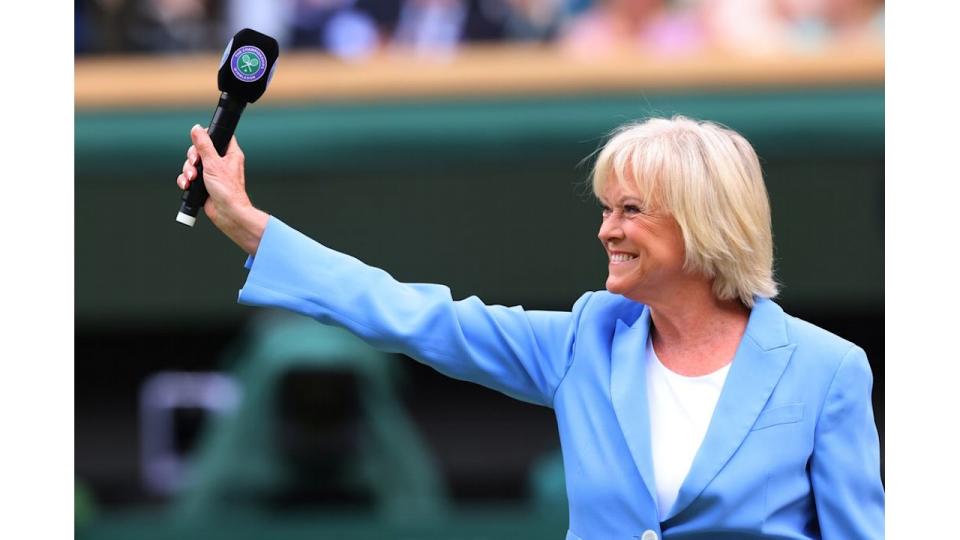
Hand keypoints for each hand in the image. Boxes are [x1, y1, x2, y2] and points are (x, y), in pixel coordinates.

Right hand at [177, 125, 267, 254]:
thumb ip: (204, 145)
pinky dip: (186, 180)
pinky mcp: (204, 184)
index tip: (200, 142)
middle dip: (192, 158)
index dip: (207, 136)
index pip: (219, 136)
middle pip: (200, 150)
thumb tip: (197, 129)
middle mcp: (221, 162)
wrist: (227, 214)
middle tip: (195, 164)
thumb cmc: (228, 191)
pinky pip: (190, 177)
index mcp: (230, 154)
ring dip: (188, 170)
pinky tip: (188, 185)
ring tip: (192, 179)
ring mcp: (212, 174)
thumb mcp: (213, 164)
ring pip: (193, 164)